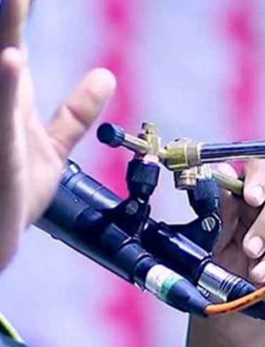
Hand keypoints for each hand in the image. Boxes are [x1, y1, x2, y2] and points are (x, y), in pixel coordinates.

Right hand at [0, 0, 115, 321]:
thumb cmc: (16, 191)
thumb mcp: (57, 147)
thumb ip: (76, 111)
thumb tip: (105, 73)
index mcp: (13, 97)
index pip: (18, 36)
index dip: (28, 0)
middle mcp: (0, 101)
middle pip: (7, 37)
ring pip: (1, 62)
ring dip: (10, 22)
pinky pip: (1, 110)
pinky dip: (6, 81)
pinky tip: (12, 53)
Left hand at [188, 160, 264, 345]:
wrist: (226, 299)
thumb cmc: (213, 262)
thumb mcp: (206, 236)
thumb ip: (214, 207)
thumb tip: (211, 174)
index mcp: (243, 192)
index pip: (259, 166)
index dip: (259, 178)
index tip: (251, 198)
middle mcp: (263, 204)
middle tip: (250, 248)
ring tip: (254, 271)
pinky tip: (263, 277)